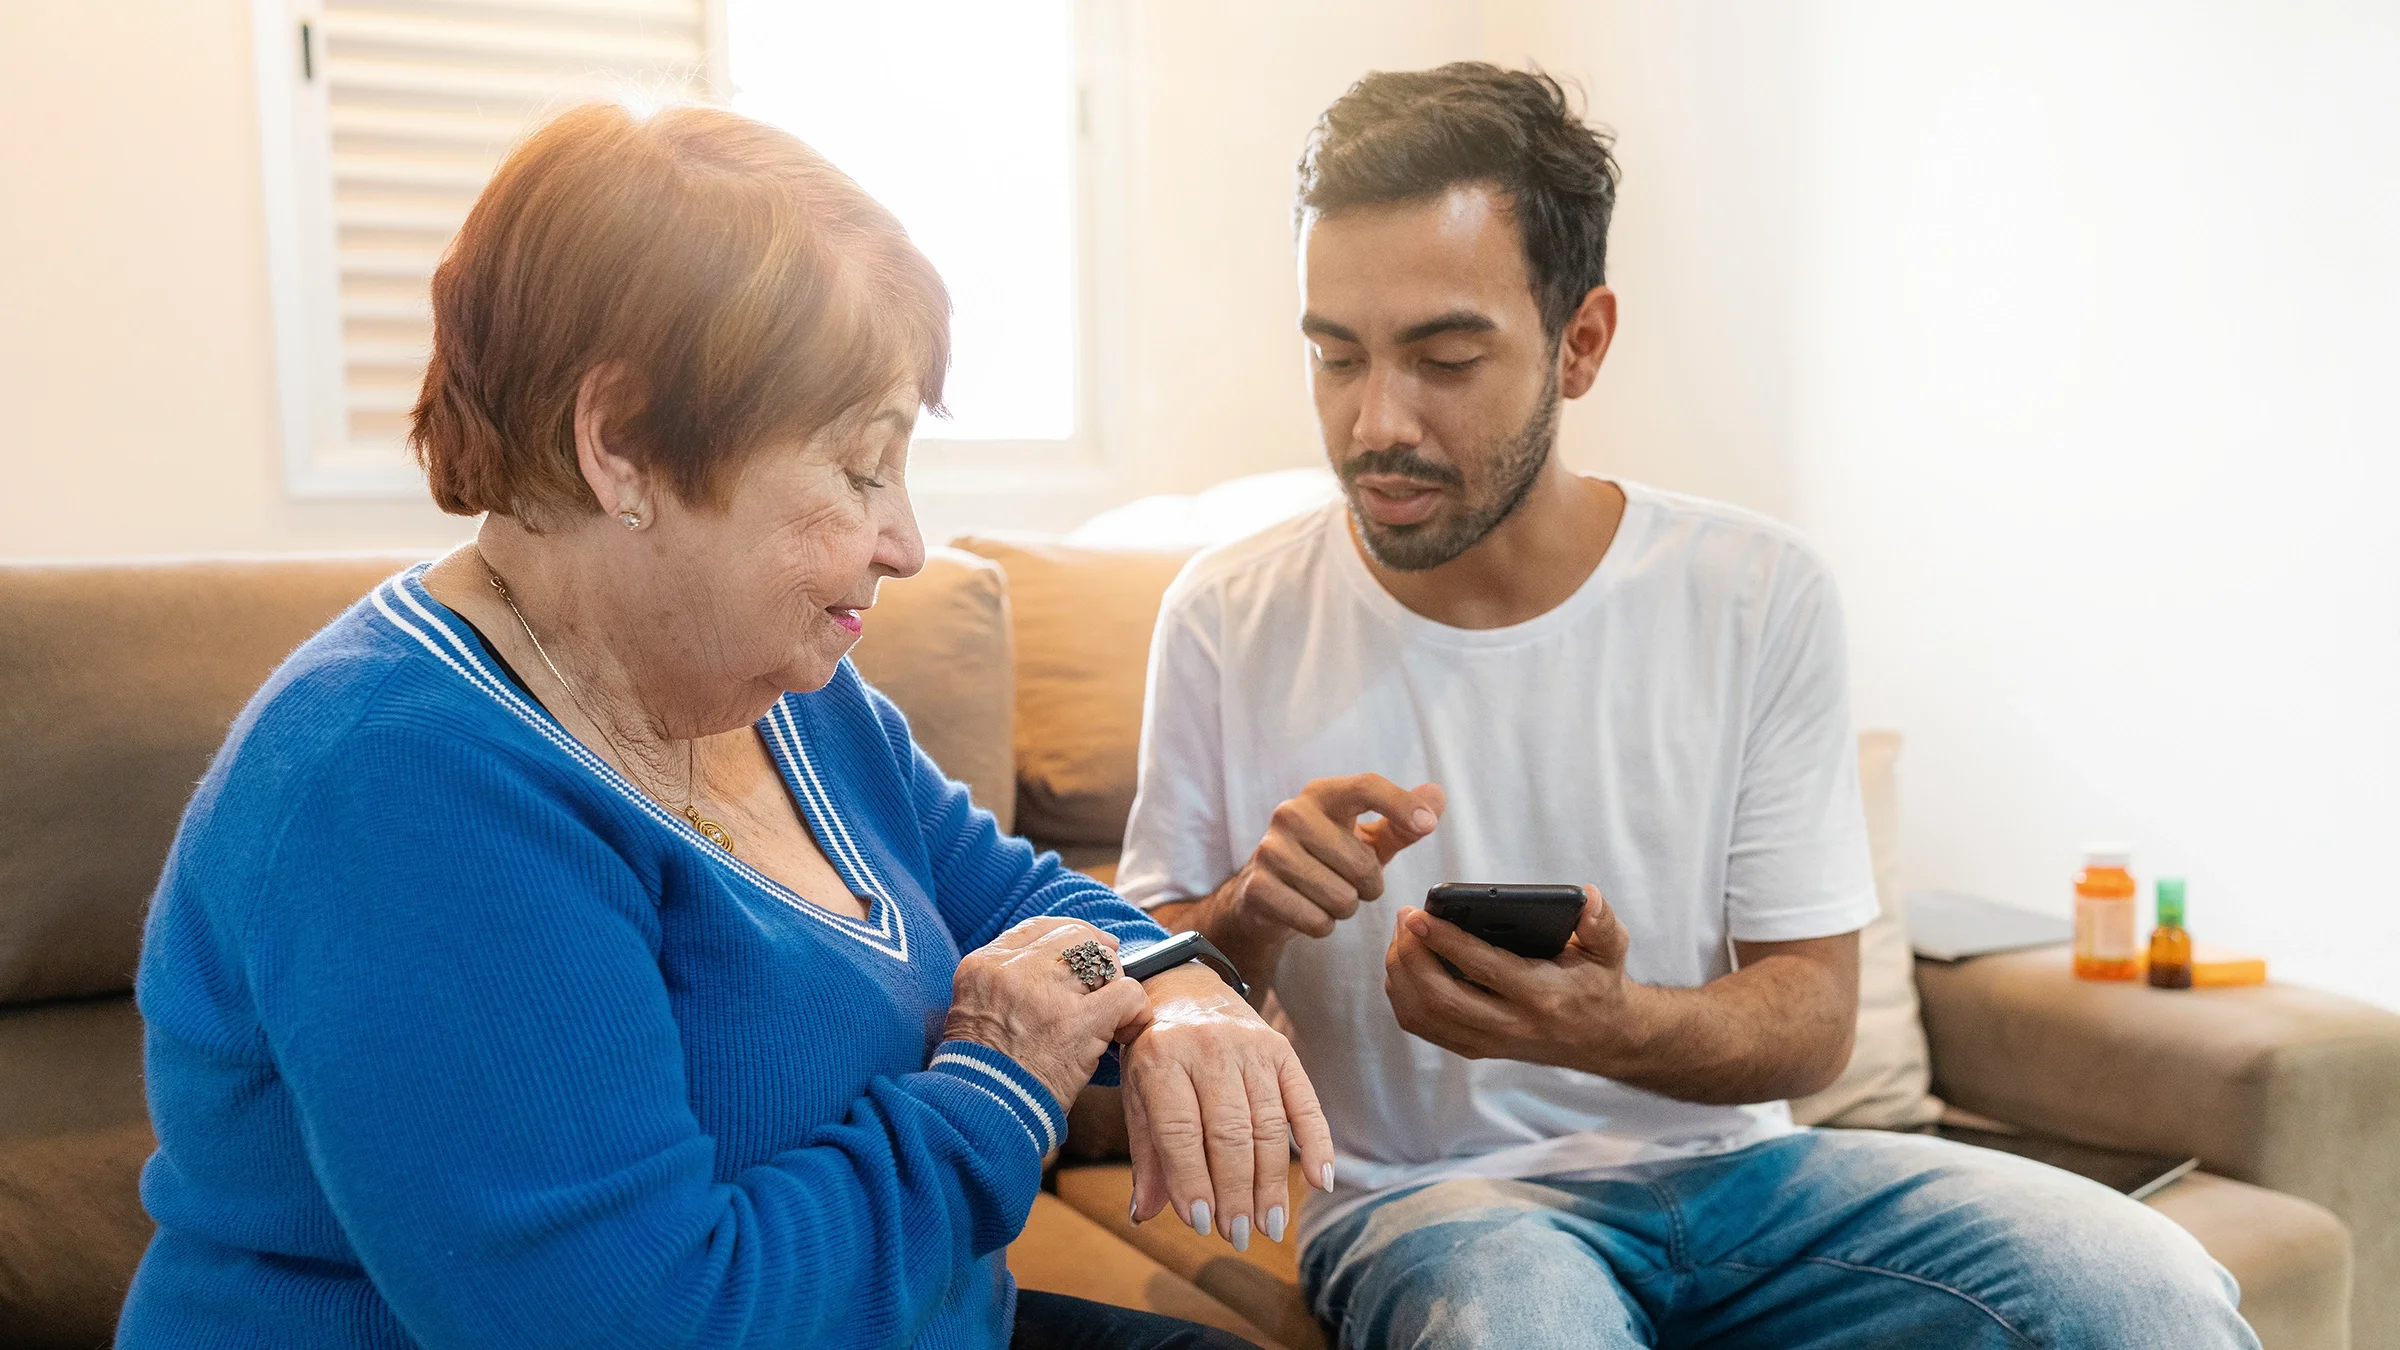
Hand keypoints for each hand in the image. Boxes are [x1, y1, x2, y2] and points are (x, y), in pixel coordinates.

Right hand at [943, 918, 1152, 1111]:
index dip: (1070, 937)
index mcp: (983, 965)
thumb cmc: (981, 1073)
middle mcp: (1013, 971)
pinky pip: (1126, 993)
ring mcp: (1046, 994)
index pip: (1038, 928)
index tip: (1087, 950)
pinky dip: (1135, 1010)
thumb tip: (1058, 964)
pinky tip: (1126, 1029)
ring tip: (1109, 1015)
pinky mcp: (1078, 1023)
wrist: (979, 1113)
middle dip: (1096, 957)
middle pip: (1074, 936)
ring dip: (1113, 985)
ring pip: (1103, 960)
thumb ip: (1008, 983)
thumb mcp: (974, 1012)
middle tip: (1106, 983)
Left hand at [1120, 964, 1336, 1251]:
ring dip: (1270, 1182)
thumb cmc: (1155, 1053)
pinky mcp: (1282, 1049)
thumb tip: (1145, 1214)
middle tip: (1238, 1235)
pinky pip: (1305, 1101)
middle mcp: (1208, 1048)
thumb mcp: (1138, 1095)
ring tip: (1269, 1225)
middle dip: (1235, 1192)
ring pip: (1267, 1125)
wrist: (1183, 987)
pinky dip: (1317, 1143)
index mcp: (1162, 1058)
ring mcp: (1250, 1046)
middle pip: (1229, 1133)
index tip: (1200, 1224)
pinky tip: (1320, 1181)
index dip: (1191, 1180)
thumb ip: (1146, 1154)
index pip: (1180, 1131)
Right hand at [1197, 775, 1445, 975]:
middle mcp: (1291, 814)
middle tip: (1351, 883)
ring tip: (1327, 896)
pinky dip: (1321, 925)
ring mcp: (1270, 850)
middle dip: (1368, 886)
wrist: (1266, 893)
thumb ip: (1402, 821)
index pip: (1366, 786)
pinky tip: (1307, 911)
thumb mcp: (1367, 840)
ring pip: (1341, 897)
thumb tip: (1437, 796)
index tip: (1428, 826)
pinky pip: (1317, 920)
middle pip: (1362, 862)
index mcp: (1322, 794)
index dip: (1400, 804)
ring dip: (1344, 908)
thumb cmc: (1326, 860)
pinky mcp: (1258, 888)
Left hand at [1384, 885, 1646, 1072]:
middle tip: (1404, 920)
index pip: (1484, 968)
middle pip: (1441, 998)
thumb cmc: (1598, 984)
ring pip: (1425, 1016)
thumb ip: (1601, 924)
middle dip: (1411, 957)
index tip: (1418, 915)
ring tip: (1401, 938)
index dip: (1446, 940)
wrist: (1602, 1039)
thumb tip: (1587, 896)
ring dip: (1401, 975)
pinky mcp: (1476, 1048)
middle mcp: (1512, 1026)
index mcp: (1543, 996)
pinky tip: (1404, 965)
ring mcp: (1489, 1042)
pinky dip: (1403, 996)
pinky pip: (1424, 1027)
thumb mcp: (1609, 951)